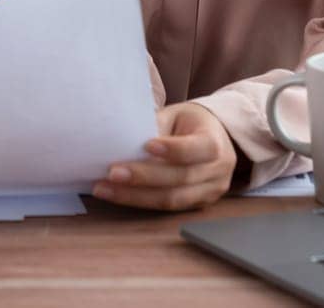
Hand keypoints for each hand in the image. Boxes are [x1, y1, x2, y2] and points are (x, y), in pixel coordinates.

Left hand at [91, 101, 237, 211]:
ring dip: (134, 196)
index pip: (195, 148)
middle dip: (143, 178)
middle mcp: (217, 171)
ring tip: (105, 189)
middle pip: (179, 178)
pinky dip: (140, 201)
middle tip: (112, 173)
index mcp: (215, 141)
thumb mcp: (176, 114)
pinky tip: (117, 195)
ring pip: (171, 200)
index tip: (147, 146)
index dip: (172, 150)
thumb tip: (121, 136)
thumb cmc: (190, 123)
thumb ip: (156, 125)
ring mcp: (210, 192)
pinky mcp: (197, 206)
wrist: (215, 138)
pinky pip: (167, 208)